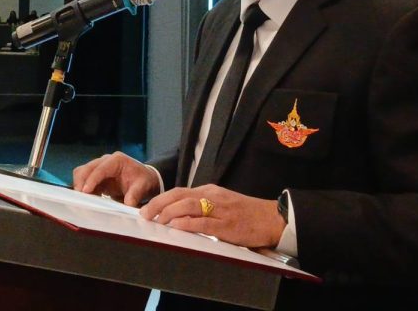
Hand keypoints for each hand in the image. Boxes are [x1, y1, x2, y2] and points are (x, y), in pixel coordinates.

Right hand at [72, 151, 160, 206]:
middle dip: (81, 181)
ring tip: (83, 199)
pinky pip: (84, 181)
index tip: (85, 191)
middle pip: (87, 168)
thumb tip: (128, 204)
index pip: (100, 168)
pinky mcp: (97, 177)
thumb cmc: (144, 180)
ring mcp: (100, 168)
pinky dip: (83, 189)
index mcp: (117, 160)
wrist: (145, 179)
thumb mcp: (143, 186)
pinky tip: (87, 199)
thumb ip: (135, 194)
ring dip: (80, 185)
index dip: (92, 179)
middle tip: (80, 197)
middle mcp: (106, 161)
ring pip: (82, 172)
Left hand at [139, 185, 284, 248]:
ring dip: (168, 213)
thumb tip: (179, 216)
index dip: (160, 199)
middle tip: (144, 214)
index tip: (146, 207)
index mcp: (210, 191)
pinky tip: (176, 227)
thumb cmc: (247, 214)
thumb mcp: (222, 204)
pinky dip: (187, 224)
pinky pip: (203, 222)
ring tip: (156, 221)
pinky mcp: (226, 225)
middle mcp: (212, 196)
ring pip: (188, 206)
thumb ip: (203, 207)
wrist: (272, 219)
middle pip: (179, 195)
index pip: (179, 191)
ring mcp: (219, 210)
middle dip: (158, 204)